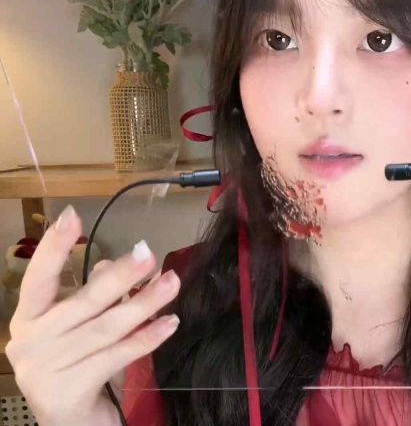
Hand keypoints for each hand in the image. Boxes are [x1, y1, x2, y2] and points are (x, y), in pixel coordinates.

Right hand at [5, 206, 180, 425]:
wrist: (71, 425)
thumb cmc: (76, 366)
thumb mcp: (78, 328)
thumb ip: (90, 297)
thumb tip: (106, 265)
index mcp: (27, 320)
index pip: (37, 278)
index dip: (54, 248)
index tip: (72, 216)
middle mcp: (28, 343)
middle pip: (82, 302)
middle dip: (120, 276)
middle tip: (149, 253)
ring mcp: (44, 369)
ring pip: (106, 328)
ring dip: (145, 304)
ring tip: (172, 284)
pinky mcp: (68, 392)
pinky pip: (118, 356)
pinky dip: (147, 338)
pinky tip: (170, 323)